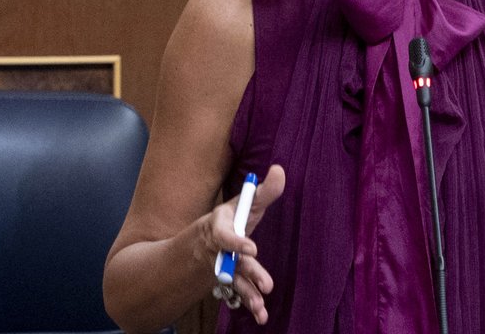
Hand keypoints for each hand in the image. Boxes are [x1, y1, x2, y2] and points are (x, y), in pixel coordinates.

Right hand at [200, 164, 285, 324]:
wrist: (204, 242)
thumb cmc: (231, 218)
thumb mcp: (245, 203)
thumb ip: (264, 191)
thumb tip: (280, 170)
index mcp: (220, 226)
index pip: (224, 234)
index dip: (236, 242)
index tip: (252, 248)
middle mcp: (220, 249)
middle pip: (234, 262)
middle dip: (249, 273)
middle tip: (266, 285)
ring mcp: (225, 266)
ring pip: (236, 281)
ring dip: (249, 294)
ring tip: (261, 307)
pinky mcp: (231, 280)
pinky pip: (239, 293)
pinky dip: (249, 303)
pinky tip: (261, 315)